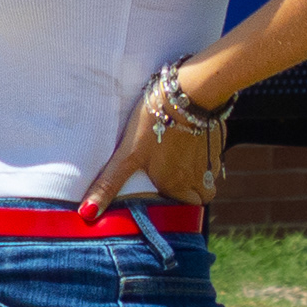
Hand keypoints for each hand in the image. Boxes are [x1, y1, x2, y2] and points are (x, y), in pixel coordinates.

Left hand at [82, 72, 227, 216]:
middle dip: (191, 194)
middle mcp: (199, 177)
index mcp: (177, 185)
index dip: (177, 207)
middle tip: (172, 182)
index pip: (186, 209)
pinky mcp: (218, 138)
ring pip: (210, 176)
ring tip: (178, 162)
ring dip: (198, 174)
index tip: (164, 198)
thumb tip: (88, 214)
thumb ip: (109, 185)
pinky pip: (214, 154)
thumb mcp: (127, 157)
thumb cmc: (154, 126)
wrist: (187, 93)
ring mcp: (212, 157)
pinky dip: (204, 153)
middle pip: (202, 196)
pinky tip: (189, 140)